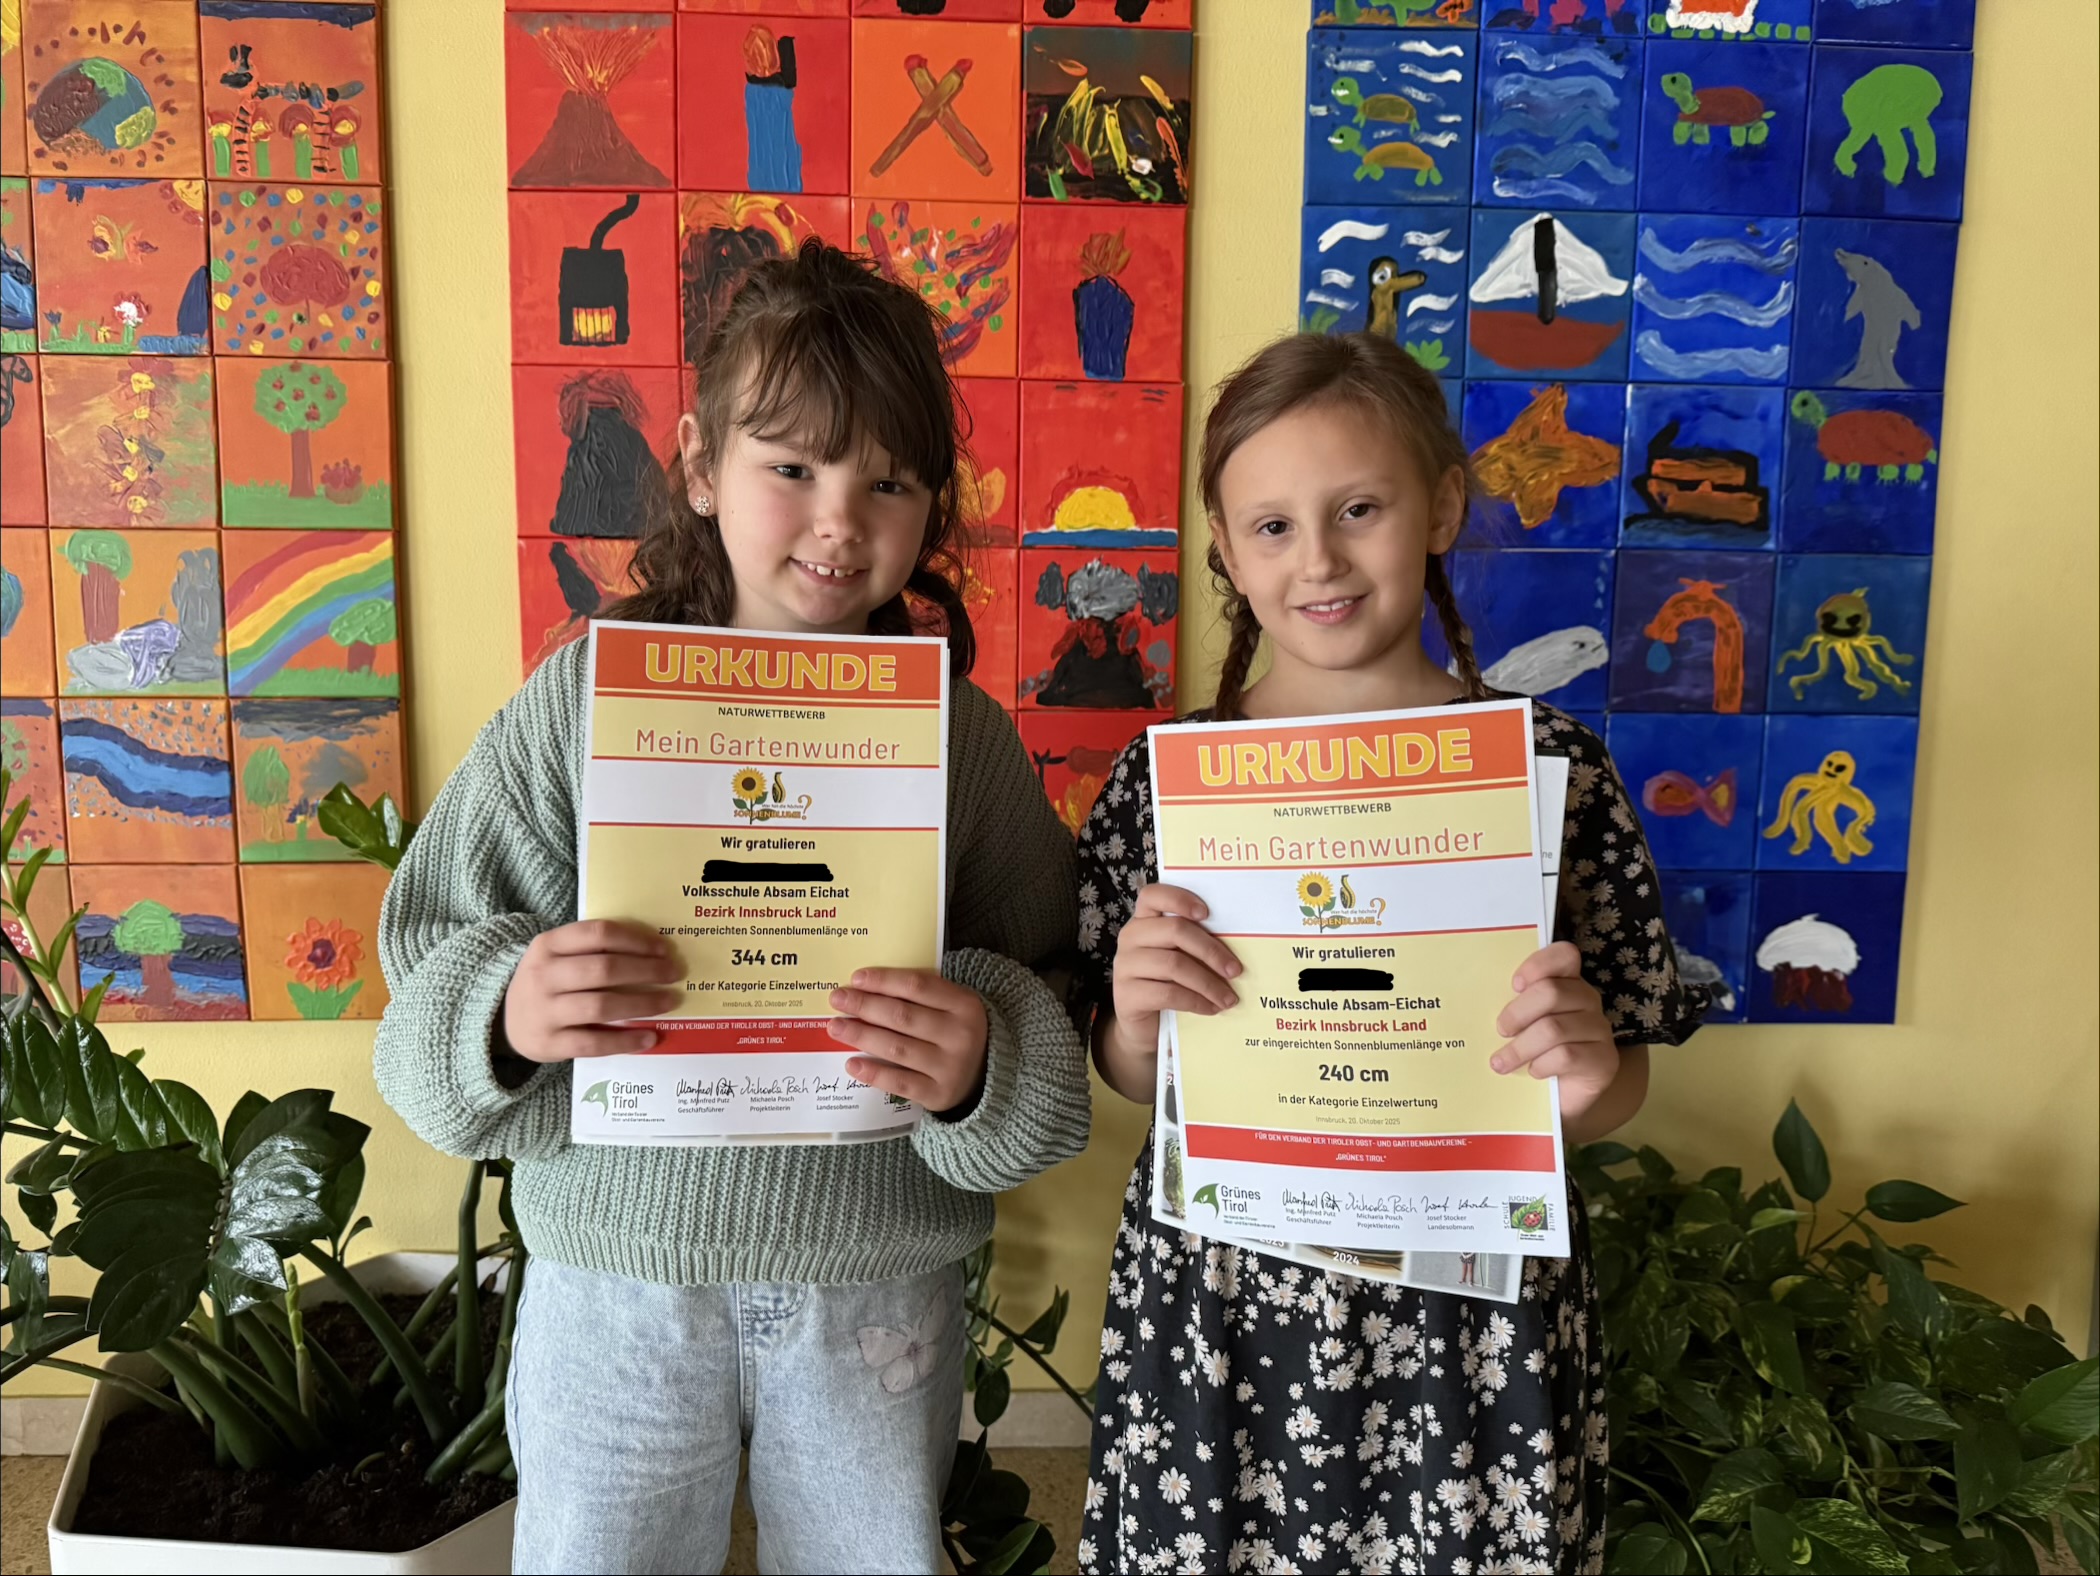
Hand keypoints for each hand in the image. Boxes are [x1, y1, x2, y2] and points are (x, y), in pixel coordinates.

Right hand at [500, 921, 683, 1062]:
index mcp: (548, 945)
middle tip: (675, 973)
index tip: (664, 948)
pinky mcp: (549, 1043)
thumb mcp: (557, 956)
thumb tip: (654, 951)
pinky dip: (625, 1040)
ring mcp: (544, 1011)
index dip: (635, 940)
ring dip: (642, 1004)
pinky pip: (594, 1042)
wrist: (505, 1021)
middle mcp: (543, 975)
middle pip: (604, 969)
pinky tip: (649, 1037)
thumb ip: (592, 950)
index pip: (598, 934)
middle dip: (646, 970)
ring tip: (670, 1002)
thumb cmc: (547, 982)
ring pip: (601, 1006)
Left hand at [829, 968, 988, 1114]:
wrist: (988, 1076)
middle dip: (864, 1006)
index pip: (917, 986)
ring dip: (861, 1036)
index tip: (855, 978)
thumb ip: (921, 996)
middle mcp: (960, 1035)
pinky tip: (851, 1064)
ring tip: (836, 1027)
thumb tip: (867, 988)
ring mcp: (950, 1067)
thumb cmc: (957, 1032)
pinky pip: (900, 1082)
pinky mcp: (939, 1094)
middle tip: (837, 999)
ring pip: (897, 1048)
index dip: (883, 981)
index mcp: (964, 1005)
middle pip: (902, 1016)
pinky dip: (873, 1073)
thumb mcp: (953, 1006)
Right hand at [1108, 884, 1241, 1060]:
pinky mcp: (1126, 995)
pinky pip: (1168, 993)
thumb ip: (1193, 944)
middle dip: (1211, 951)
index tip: (1207, 913)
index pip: (1153, 895)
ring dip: (1208, 983)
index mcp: (1144, 920)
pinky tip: (1211, 1008)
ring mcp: (1125, 966)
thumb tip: (1235, 944)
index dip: (1180, 899)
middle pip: (1175, 930)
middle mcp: (1130, 937)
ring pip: (1174, 965)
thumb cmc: (1167, 983)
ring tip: (1228, 998)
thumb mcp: (1179, 958)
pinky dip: (1196, 1001)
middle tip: (1235, 970)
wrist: (1144, 1025)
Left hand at [1490, 941, 1618, 1123]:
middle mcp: (1588, 1000)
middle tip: (1500, 1030)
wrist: (1558, 1098)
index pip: (1564, 955)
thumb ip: (1511, 1005)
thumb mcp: (1521, 1024)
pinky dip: (1541, 1065)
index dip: (1538, 965)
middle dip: (1518, 1012)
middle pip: (1551, 993)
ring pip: (1554, 1029)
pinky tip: (1532, 1072)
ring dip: (1520, 1047)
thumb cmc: (1533, 1053)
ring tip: (1500, 1062)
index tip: (1514, 985)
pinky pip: (1566, 1056)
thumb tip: (1475, 997)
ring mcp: (1599, 1030)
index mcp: (1567, 982)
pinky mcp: (1603, 1060)